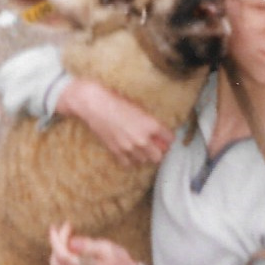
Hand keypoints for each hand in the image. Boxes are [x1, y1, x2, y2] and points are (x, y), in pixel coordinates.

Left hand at [49, 222, 138, 264]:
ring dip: (57, 253)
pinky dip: (57, 264)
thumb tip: (70, 241)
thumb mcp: (108, 250)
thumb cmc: (120, 264)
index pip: (62, 256)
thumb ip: (89, 246)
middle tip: (67, 230)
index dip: (56, 240)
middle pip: (56, 261)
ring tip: (67, 241)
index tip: (57, 226)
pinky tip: (67, 254)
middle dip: (58, 243)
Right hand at [56, 79, 173, 165]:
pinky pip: (128, 163)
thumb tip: (157, 130)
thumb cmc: (117, 101)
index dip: (168, 137)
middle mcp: (143, 139)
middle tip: (154, 144)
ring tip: (139, 146)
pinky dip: (130, 159)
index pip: (170, 139)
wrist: (95, 104)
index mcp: (151, 125)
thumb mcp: (139, 108)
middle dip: (158, 150)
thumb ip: (150, 121)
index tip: (164, 136)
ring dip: (144, 154)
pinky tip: (128, 152)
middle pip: (159, 155)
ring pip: (144, 160)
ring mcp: (129, 147)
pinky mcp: (116, 151)